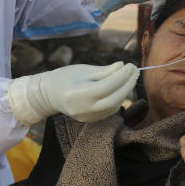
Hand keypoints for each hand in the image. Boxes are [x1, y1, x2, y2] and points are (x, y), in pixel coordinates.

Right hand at [7, 62, 138, 125]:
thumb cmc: (65, 77)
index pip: (108, 86)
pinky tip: (120, 88)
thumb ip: (104, 71)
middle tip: (135, 71)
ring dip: (125, 92)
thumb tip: (123, 67)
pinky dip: (118, 99)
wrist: (49, 95)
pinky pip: (109, 111)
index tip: (131, 65)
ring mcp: (87, 117)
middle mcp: (84, 109)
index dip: (122, 76)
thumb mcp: (83, 70)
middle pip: (114, 99)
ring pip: (114, 106)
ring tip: (129, 77)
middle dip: (128, 85)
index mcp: (79, 94)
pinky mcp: (90, 120)